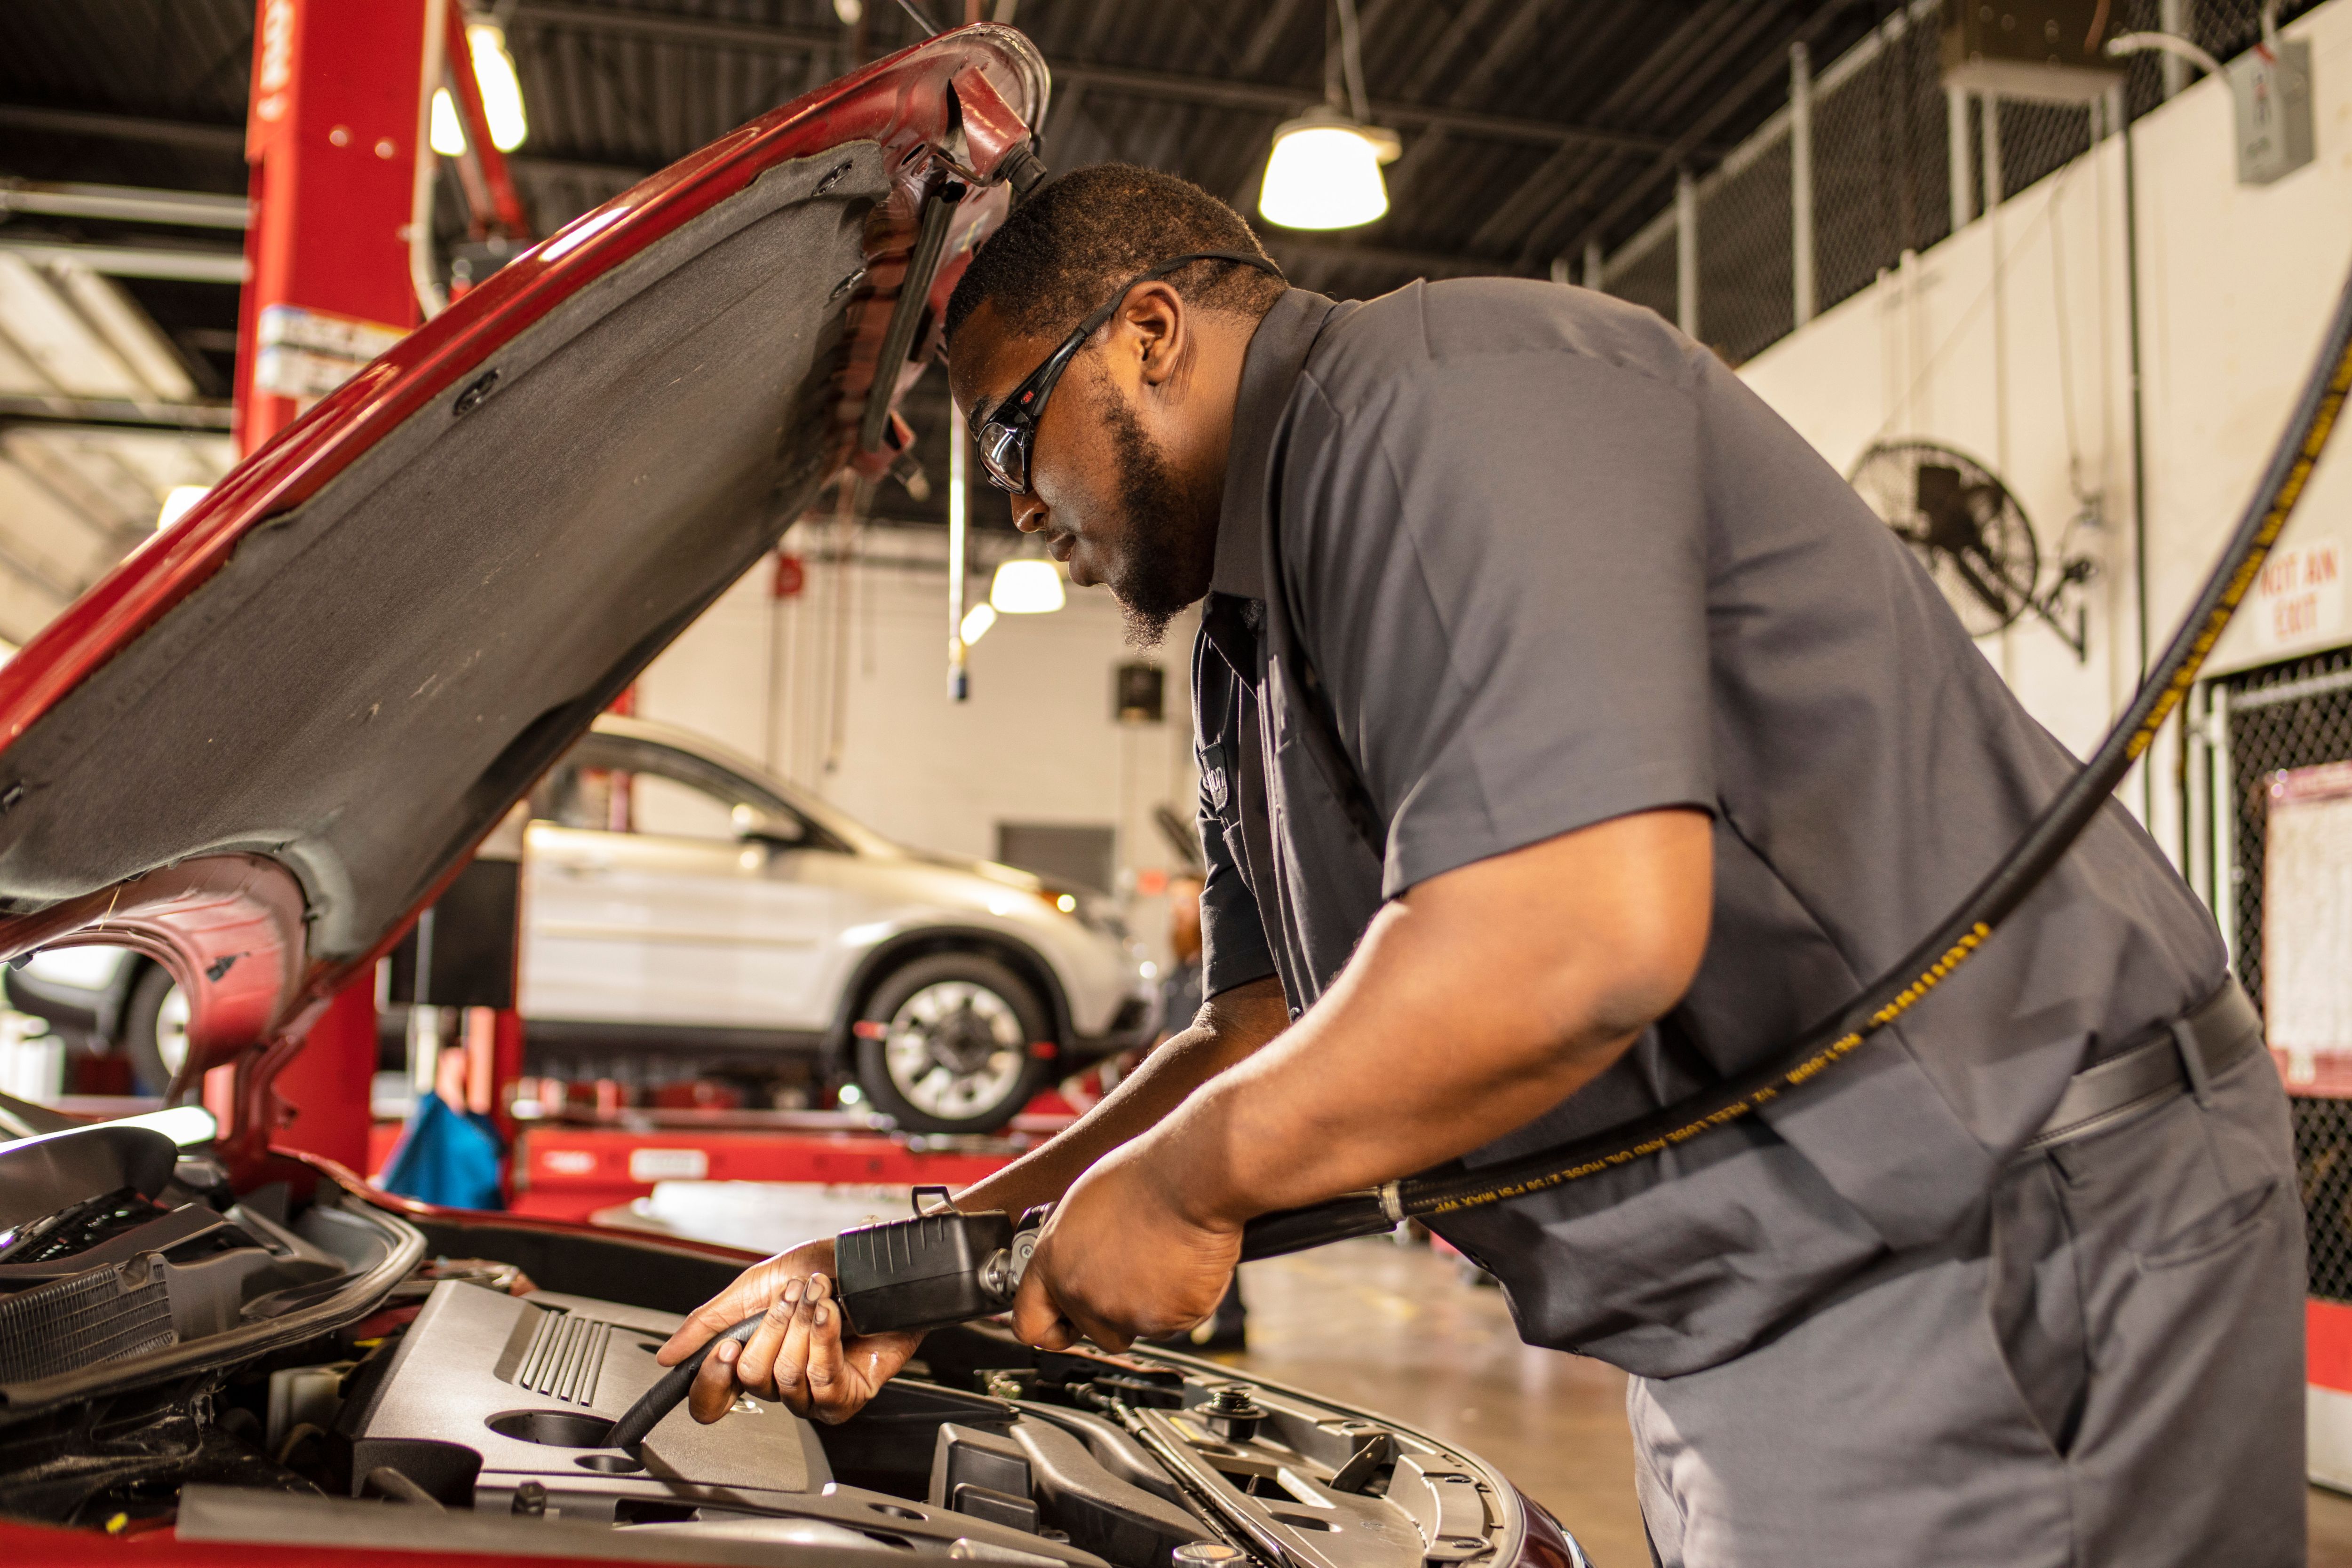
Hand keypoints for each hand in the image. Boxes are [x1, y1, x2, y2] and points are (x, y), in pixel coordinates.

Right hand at [656, 1239, 921, 1423]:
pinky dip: (826, 1337)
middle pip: (750, 1379)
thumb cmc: (824, 1269)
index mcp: (751, 1360)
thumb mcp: (755, 1286)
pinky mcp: (846, 1398)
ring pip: (786, 1378)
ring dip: (803, 1324)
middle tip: (794, 1297)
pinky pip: (823, 1381)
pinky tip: (833, 1313)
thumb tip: (667, 1356)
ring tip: (821, 1297)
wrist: (875, 1261)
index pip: (710, 1401)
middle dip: (773, 1326)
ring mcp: (812, 1396)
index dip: (713, 1378)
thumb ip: (708, 1322)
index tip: (728, 1345)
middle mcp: (779, 1384)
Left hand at [1011, 1137, 1239, 1351]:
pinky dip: (1181, 1303)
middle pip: (1094, 1330)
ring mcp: (1122, 1312)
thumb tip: (1076, 1260)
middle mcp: (1081, 1293)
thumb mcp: (1083, 1205)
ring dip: (1150, 1306)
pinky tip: (1182, 1265)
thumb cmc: (1144, 1176)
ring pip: (1137, 1327)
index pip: (1029, 1324)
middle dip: (1114, 1311)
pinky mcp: (1164, 1321)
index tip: (1063, 1326)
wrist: (1190, 1180)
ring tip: (1162, 1258)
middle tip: (1135, 1270)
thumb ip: (1071, 1248)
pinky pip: (1173, 1324)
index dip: (1050, 1328)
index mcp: (1053, 1263)